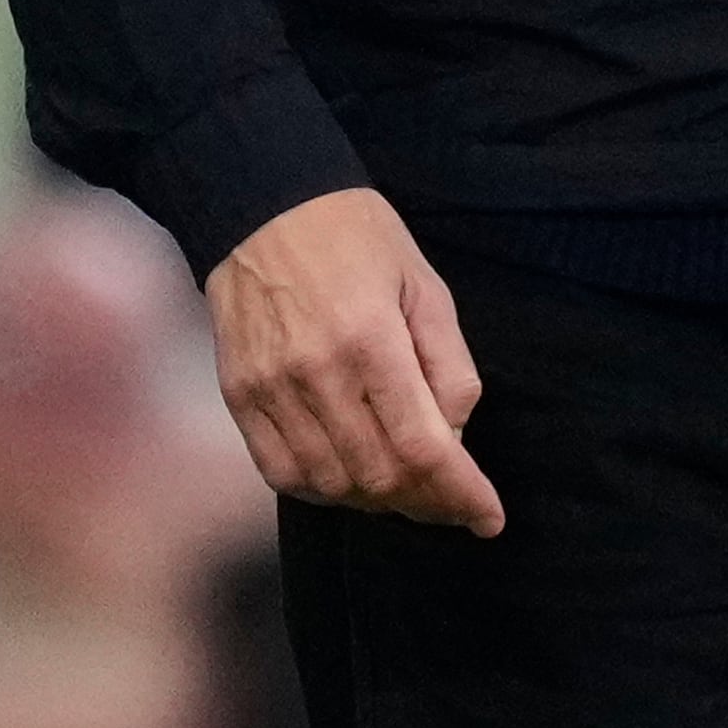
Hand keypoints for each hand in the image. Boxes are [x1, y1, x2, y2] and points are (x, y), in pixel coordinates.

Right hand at [204, 188, 501, 535]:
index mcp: (371, 338)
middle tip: (453, 502)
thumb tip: (456, 435)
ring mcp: (269, 389)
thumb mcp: (425, 285)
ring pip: (330, 484)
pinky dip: (322, 489)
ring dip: (376, 500)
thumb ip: (449, 363)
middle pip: (377, 475)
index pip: (422, 445)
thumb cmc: (359, 239)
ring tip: (407, 489)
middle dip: (426, 502)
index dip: (461, 492)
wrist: (265, 208)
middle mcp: (316, 372)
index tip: (488, 518)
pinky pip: (280, 472)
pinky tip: (351, 479)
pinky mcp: (238, 396)